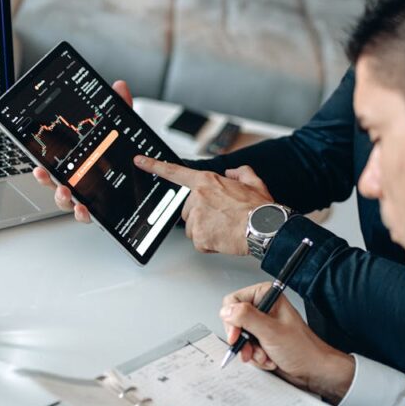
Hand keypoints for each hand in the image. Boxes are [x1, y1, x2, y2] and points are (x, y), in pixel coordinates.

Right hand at [33, 80, 132, 222]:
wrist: (151, 175)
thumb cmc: (128, 154)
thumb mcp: (123, 130)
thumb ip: (120, 109)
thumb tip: (119, 87)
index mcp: (79, 162)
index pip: (56, 162)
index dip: (44, 163)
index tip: (37, 161)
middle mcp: (80, 181)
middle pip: (55, 182)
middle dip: (46, 180)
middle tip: (44, 173)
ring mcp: (89, 196)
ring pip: (67, 201)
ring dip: (62, 198)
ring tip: (65, 192)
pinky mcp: (102, 209)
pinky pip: (87, 215)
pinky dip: (82, 214)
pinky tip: (84, 209)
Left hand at [133, 157, 274, 254]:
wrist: (264, 228)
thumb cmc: (259, 208)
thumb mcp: (253, 182)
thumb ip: (239, 173)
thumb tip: (232, 173)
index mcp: (207, 181)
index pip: (175, 172)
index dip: (154, 166)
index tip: (140, 161)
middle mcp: (198, 198)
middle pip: (188, 209)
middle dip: (201, 214)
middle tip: (221, 217)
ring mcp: (196, 218)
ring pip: (192, 227)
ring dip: (205, 230)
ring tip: (225, 228)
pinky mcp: (199, 236)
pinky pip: (200, 242)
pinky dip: (210, 244)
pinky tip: (224, 238)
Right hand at [219, 282, 354, 403]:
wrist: (313, 369)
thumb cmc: (302, 348)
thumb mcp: (271, 331)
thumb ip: (246, 318)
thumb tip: (227, 310)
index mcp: (267, 295)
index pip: (233, 301)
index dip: (232, 320)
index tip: (236, 336)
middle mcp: (264, 307)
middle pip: (234, 321)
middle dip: (244, 341)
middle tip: (252, 349)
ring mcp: (262, 324)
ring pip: (240, 337)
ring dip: (252, 352)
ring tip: (266, 355)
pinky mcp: (262, 339)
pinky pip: (247, 348)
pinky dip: (256, 357)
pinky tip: (270, 359)